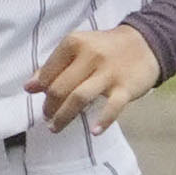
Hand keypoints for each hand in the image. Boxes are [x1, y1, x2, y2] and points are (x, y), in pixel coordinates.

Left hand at [27, 24, 161, 132]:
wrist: (146, 43)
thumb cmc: (105, 48)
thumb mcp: (78, 48)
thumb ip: (55, 65)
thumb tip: (29, 87)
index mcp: (74, 43)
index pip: (49, 71)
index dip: (40, 88)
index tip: (38, 97)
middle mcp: (91, 56)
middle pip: (60, 88)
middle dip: (49, 107)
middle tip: (47, 117)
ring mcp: (109, 73)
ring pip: (79, 98)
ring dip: (63, 116)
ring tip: (55, 127)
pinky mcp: (126, 87)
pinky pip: (112, 107)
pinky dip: (102, 120)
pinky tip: (94, 131)